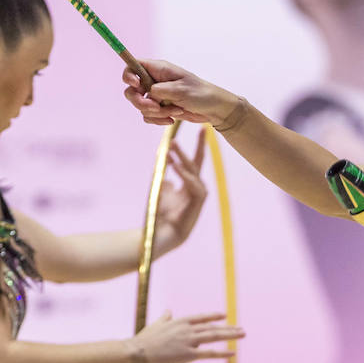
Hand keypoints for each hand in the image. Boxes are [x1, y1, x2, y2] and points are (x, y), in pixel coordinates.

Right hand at [122, 58, 236, 126]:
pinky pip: (148, 116)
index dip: (129, 75)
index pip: (133, 66)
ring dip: (156, 113)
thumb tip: (148, 94)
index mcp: (159, 70)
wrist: (213, 109)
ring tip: (175, 112)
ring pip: (140, 106)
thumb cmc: (201, 94)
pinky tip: (172, 119)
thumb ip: (161, 89)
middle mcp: (154, 81)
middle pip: (131, 91)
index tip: (136, 85)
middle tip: (155, 107)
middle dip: (141, 102)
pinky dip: (158, 120)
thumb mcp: (182, 89)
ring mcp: (156, 96)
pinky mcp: (159, 109)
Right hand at [131, 311, 242, 362]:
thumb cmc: (144, 340)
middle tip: (242, 329)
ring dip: (230, 335)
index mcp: (179, 322)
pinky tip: (233, 352)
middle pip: (212, 327)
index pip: (201, 318)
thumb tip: (169, 311)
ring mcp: (189, 341)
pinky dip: (222, 352)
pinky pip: (209, 353)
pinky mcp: (188, 354)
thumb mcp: (156, 325)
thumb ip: (165, 318)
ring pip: (214, 336)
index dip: (214, 317)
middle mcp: (187, 329)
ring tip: (242, 335)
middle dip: (228, 328)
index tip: (224, 316)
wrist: (138, 352)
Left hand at [152, 129, 207, 255]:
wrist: (162, 232)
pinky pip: (192, 183)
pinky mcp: (198, 201)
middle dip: (199, 145)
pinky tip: (174, 164)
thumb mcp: (160, 189)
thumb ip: (165, 176)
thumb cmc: (160, 214)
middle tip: (200, 129)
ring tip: (172, 145)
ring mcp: (199, 194)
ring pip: (193, 171)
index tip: (202, 129)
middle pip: (198, 162)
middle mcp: (197, 187)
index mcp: (189, 184)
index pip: (195, 161)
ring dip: (182, 157)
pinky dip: (183, 173)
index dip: (199, 146)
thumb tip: (166, 165)